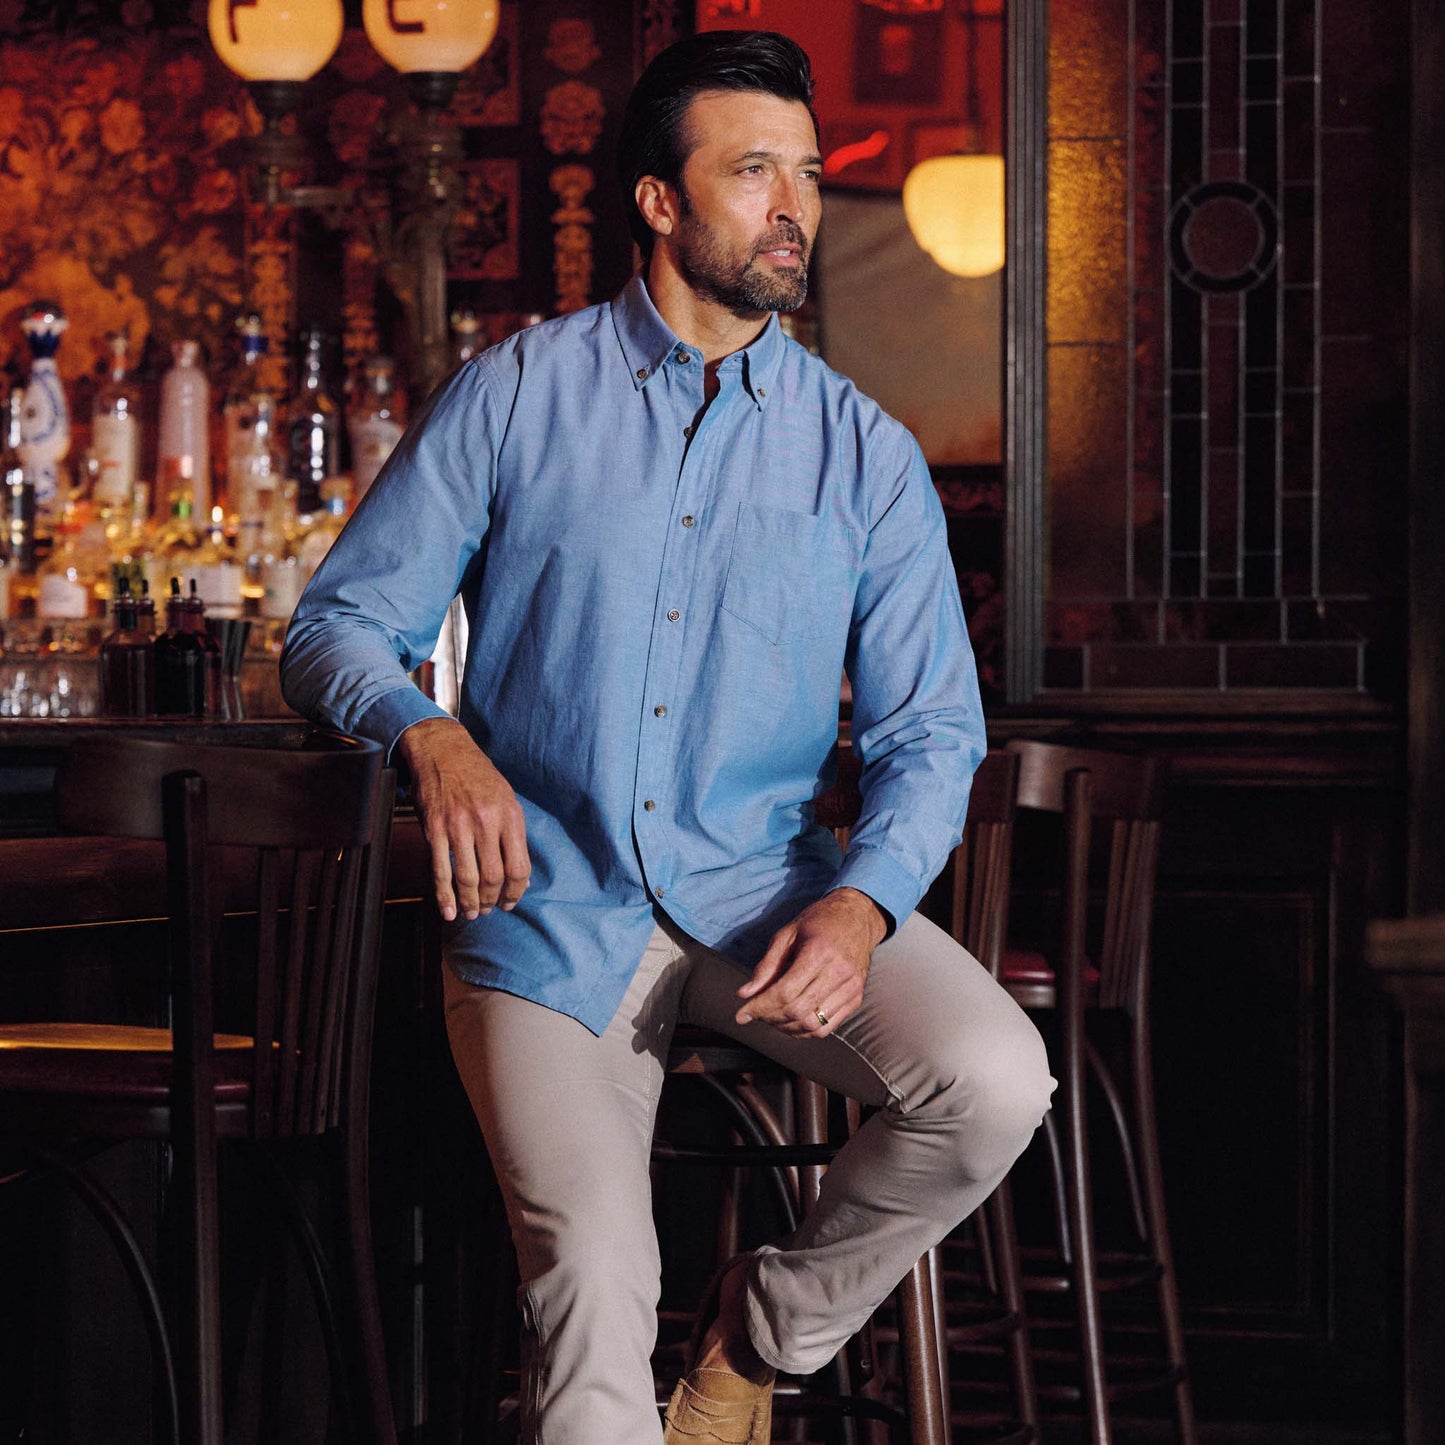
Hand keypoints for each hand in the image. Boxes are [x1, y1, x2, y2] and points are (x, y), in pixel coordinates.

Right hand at [395, 717, 529, 921]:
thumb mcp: (507, 799)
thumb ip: (513, 835)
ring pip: (468, 878)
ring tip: (471, 913)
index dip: (516, 891)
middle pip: (494, 877)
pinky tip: (449, 910)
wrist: (443, 750)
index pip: (519, 867)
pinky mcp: (434, 829)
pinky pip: (440, 870)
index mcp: (510, 816)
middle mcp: (486, 822)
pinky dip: (445, 896)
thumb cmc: (477, 776)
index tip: (510, 902)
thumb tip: (521, 875)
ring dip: (470, 903)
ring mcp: (458, 826)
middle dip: (492, 900)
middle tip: (488, 909)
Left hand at [734, 888, 886, 1037]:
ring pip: (812, 1025)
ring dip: (786, 1027)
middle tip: (756, 1013)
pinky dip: (805, 1030)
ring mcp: (851, 988)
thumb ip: (766, 965)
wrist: (858, 916)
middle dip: (770, 1017)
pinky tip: (792, 1021)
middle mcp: (838, 973)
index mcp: (818, 952)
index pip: (784, 992)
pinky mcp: (856, 998)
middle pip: (797, 1011)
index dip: (760, 1007)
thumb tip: (745, 994)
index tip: (741, 1014)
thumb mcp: (787, 934)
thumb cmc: (818, 922)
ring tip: (772, 1017)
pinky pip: (828, 1028)